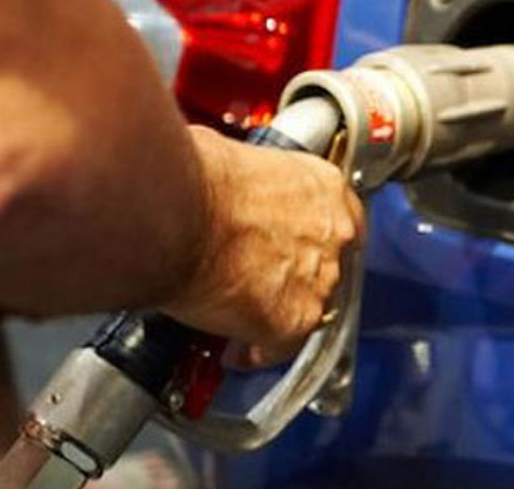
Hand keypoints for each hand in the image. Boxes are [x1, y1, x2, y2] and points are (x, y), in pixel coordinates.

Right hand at [161, 126, 363, 363]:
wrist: (174, 211)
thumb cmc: (191, 178)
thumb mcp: (240, 160)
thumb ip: (256, 185)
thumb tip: (231, 190)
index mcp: (326, 187)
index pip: (339, 221)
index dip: (312, 240)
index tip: (294, 249)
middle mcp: (334, 234)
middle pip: (327, 266)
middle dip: (296, 277)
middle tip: (262, 282)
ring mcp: (320, 280)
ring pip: (310, 309)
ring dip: (279, 314)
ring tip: (245, 320)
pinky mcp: (295, 321)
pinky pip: (282, 348)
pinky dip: (258, 353)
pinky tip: (237, 351)